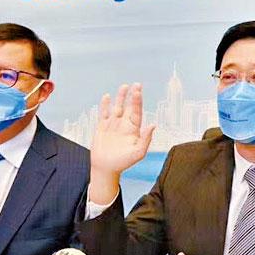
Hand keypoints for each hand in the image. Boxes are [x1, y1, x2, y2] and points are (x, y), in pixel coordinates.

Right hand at [88, 83, 155, 203]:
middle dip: (132, 96)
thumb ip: (146, 139)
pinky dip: (105, 105)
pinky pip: (103, 113)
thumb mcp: (138, 153)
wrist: (106, 168)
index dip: (138, 102)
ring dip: (120, 97)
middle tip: (136, 85)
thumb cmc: (123, 162)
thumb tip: (153, 125)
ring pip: (117, 107)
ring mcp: (113, 124)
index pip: (137, 112)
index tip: (138, 91)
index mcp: (133, 129)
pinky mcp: (102, 127)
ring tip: (124, 86)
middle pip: (129, 107)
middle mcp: (124, 125)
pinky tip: (107, 97)